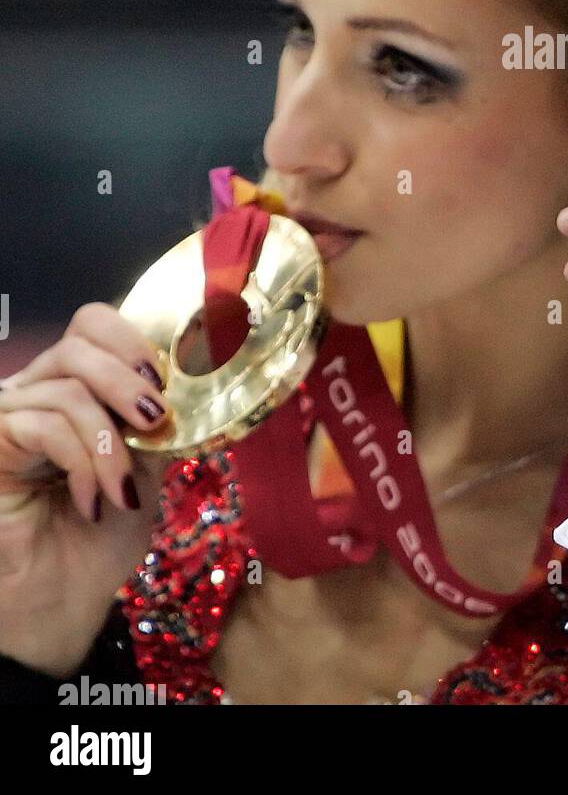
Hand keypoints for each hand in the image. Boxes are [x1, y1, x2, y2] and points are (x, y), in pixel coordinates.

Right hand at [0, 303, 170, 674]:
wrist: (66, 601)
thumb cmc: (103, 536)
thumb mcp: (148, 463)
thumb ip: (158, 417)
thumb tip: (193, 381)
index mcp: (75, 386)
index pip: (93, 323)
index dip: (133, 340)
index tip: (166, 384)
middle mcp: (36, 390)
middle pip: (80, 341)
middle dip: (127, 378)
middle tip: (154, 421)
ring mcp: (10, 415)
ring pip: (68, 387)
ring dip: (110, 442)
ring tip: (122, 488)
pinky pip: (43, 423)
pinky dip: (82, 462)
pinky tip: (92, 502)